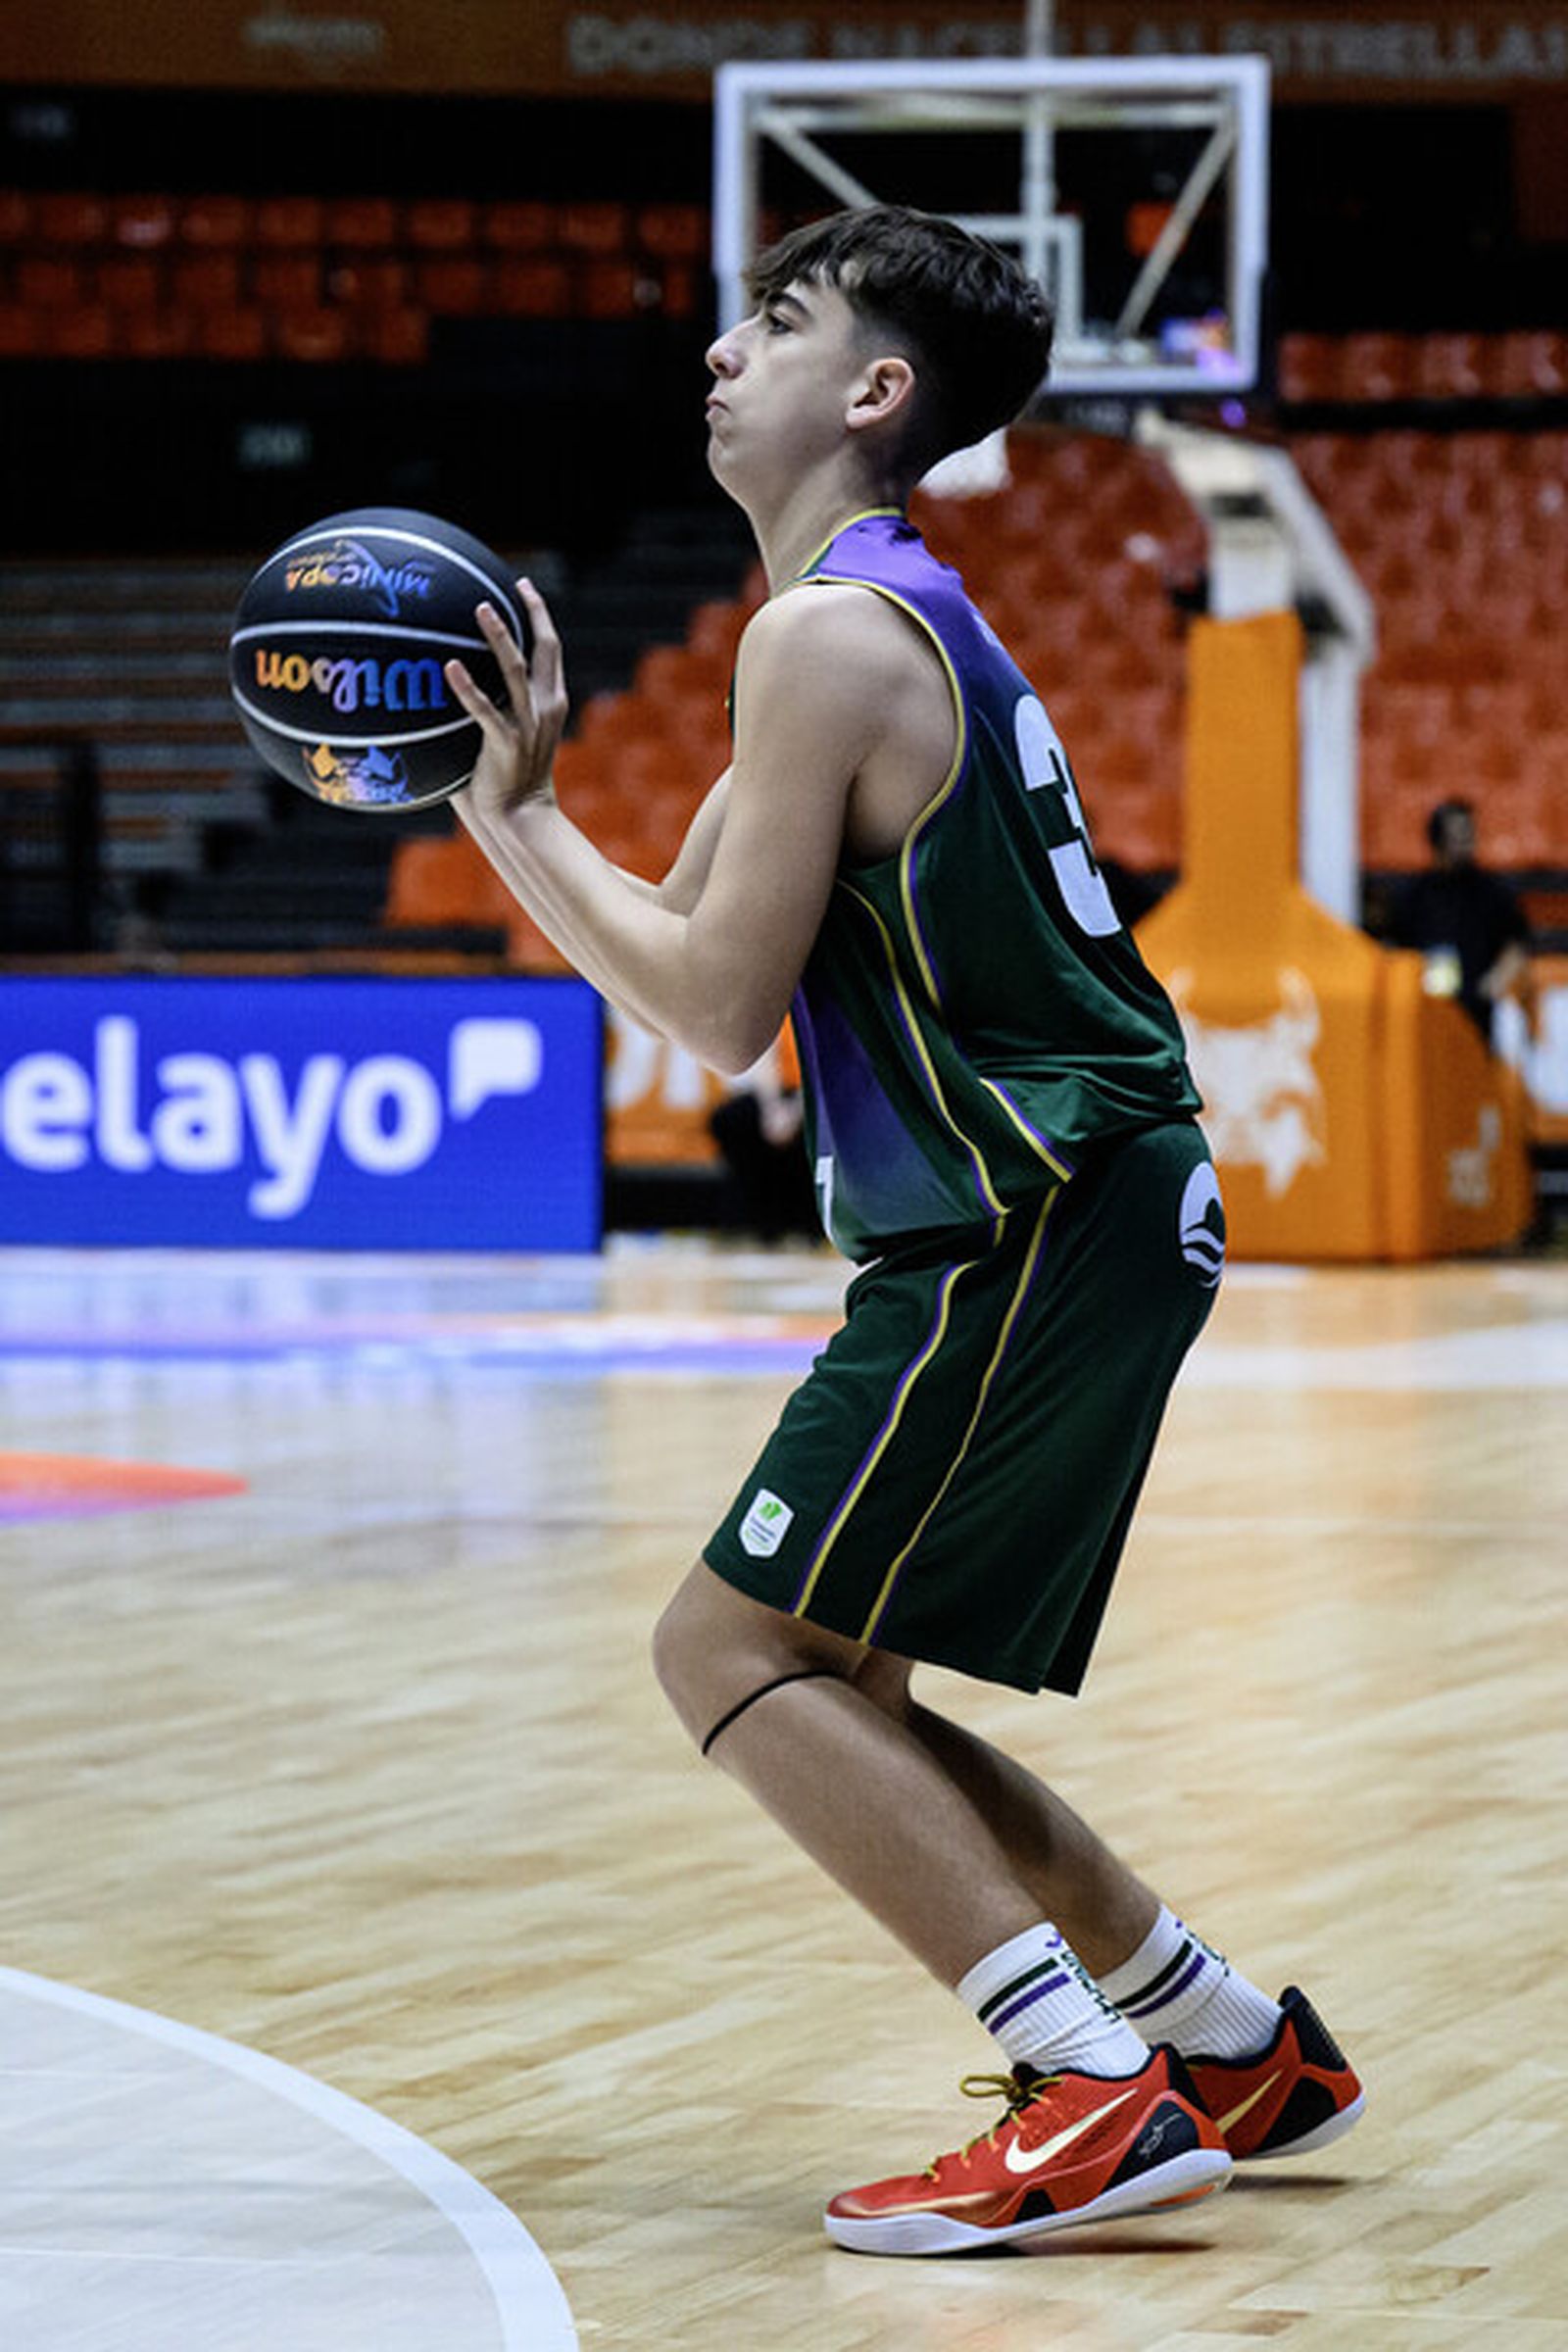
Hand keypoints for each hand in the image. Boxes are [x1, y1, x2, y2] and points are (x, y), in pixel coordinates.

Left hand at [445, 578, 566, 817]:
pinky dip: (467, 689)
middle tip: (509, 587)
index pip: (551, 650)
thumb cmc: (504, 777)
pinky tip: (449, 668)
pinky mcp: (506, 745)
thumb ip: (487, 705)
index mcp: (551, 703)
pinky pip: (484, 712)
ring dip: (500, 637)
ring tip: (481, 609)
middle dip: (532, 613)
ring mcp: (527, 726)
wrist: (519, 817)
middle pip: (545, 648)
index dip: (539, 615)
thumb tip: (444, 677)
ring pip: (516, 670)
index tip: (523, 587)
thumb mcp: (506, 733)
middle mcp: (545, 708)